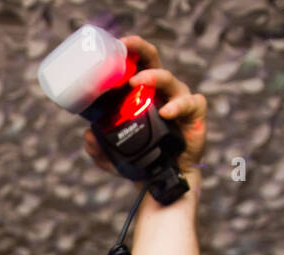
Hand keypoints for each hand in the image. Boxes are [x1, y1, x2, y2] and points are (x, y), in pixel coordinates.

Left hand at [83, 35, 206, 176]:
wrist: (163, 179)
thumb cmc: (140, 160)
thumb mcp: (112, 156)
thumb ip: (98, 147)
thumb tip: (88, 135)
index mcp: (141, 93)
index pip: (133, 64)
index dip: (124, 52)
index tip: (110, 45)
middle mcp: (160, 90)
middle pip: (151, 60)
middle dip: (138, 49)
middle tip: (124, 47)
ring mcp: (178, 99)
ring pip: (168, 79)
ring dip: (152, 77)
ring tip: (137, 82)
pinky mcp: (194, 113)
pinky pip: (189, 103)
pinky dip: (178, 106)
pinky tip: (166, 112)